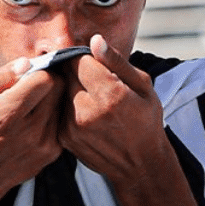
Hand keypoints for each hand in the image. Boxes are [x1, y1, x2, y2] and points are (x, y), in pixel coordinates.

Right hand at [0, 57, 64, 199]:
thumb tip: (25, 63)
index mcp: (8, 113)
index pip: (45, 79)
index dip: (38, 71)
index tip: (29, 74)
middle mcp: (31, 129)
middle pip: (59, 90)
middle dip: (47, 82)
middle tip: (31, 86)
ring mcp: (44, 143)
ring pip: (62, 106)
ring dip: (50, 100)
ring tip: (30, 106)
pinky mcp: (52, 153)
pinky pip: (60, 124)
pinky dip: (50, 118)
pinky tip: (32, 123)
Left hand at [60, 34, 165, 187]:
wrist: (140, 165)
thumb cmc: (146, 120)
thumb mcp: (143, 86)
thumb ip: (116, 62)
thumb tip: (95, 40)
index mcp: (110, 94)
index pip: (78, 60)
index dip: (85, 58)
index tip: (94, 64)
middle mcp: (87, 110)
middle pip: (66, 75)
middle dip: (77, 73)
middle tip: (94, 83)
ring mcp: (72, 126)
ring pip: (60, 92)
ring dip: (71, 90)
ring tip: (91, 99)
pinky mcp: (63, 137)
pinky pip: (58, 110)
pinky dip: (68, 107)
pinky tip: (86, 114)